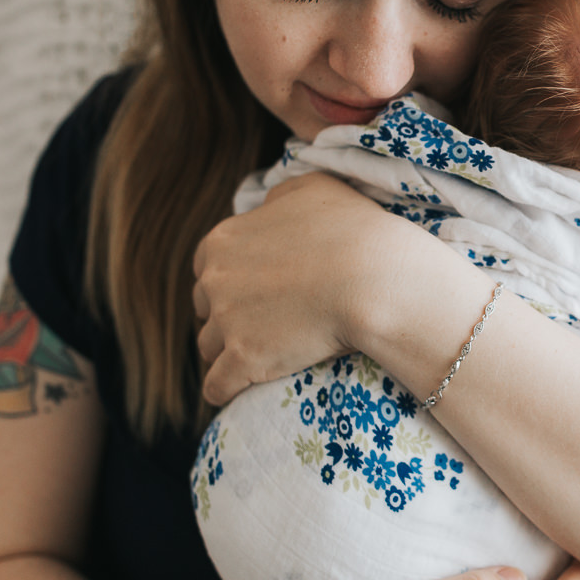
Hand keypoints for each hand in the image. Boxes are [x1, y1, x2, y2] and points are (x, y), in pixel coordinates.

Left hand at [192, 171, 405, 404]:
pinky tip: (234, 392)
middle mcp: (215, 279)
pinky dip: (223, 390)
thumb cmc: (351, 229)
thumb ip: (278, 198)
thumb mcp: (312, 188)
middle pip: (206, 306)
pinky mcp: (244, 359)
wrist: (373, 277)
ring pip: (208, 346)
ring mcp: (227, 321)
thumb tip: (267, 208)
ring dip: (227, 351)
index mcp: (223, 240)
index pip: (206, 266)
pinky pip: (216, 386)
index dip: (231, 279)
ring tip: (257, 357)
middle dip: (227, 314)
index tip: (255, 290)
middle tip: (262, 322)